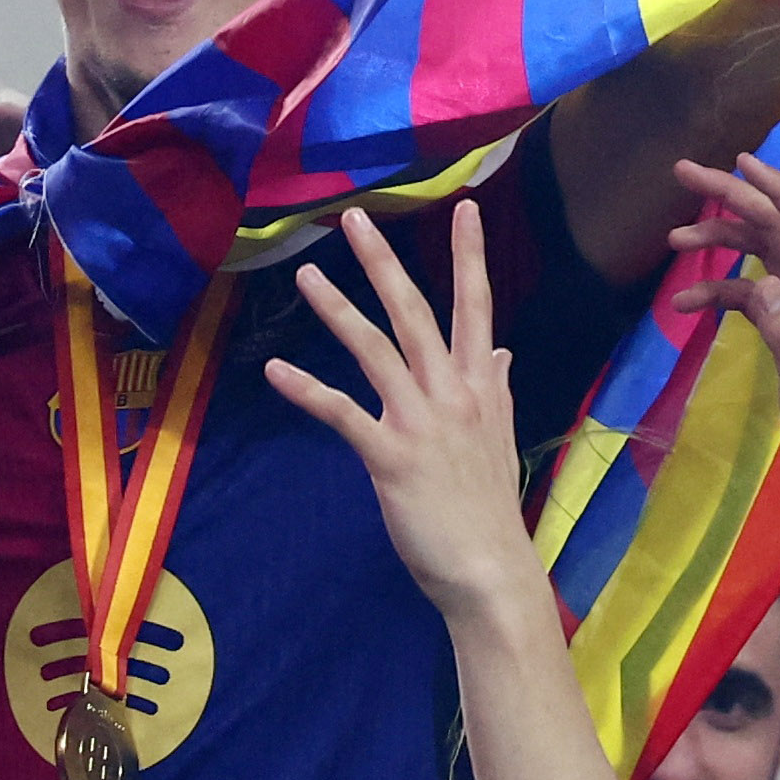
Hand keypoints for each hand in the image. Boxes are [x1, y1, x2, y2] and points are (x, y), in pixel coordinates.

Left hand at [263, 205, 550, 621]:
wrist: (491, 571)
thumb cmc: (487, 508)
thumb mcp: (501, 440)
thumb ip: (500, 391)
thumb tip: (505, 352)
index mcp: (483, 388)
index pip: (478, 309)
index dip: (470, 257)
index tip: (467, 208)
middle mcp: (455, 394)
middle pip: (417, 314)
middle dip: (385, 263)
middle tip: (356, 218)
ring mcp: (423, 423)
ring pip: (376, 350)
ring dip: (338, 310)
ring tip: (303, 275)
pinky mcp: (391, 457)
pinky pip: (342, 413)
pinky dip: (307, 389)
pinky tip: (275, 369)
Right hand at [663, 154, 779, 525]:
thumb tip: (760, 284)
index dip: (773, 188)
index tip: (736, 161)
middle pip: (775, 229)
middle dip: (732, 199)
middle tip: (683, 174)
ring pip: (760, 256)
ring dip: (719, 243)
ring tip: (673, 241)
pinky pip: (748, 295)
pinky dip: (717, 292)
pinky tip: (684, 305)